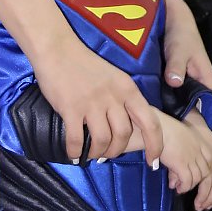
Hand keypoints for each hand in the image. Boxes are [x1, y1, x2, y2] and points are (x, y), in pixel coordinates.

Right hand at [35, 35, 163, 162]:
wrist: (57, 48)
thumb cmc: (84, 64)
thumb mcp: (114, 78)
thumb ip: (122, 99)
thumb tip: (125, 128)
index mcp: (128, 89)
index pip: (150, 122)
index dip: (154, 145)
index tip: (152, 161)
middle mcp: (113, 97)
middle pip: (123, 135)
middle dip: (116, 150)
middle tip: (107, 154)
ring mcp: (92, 103)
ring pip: (102, 140)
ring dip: (98, 153)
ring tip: (92, 154)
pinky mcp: (71, 108)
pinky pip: (76, 140)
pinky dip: (75, 152)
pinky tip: (73, 154)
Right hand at [160, 112, 211, 207]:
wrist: (159, 128)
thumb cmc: (172, 136)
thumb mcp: (190, 146)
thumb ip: (193, 162)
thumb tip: (183, 182)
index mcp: (211, 151)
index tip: (210, 202)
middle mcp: (206, 156)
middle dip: (208, 198)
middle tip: (200, 207)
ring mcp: (195, 160)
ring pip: (200, 184)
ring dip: (193, 193)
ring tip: (183, 192)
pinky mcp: (184, 164)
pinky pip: (188, 183)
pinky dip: (184, 188)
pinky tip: (177, 188)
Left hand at [164, 0, 211, 144]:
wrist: (174, 19)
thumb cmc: (180, 34)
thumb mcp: (178, 48)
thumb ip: (176, 65)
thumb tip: (174, 82)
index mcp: (208, 81)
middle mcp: (203, 85)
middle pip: (209, 115)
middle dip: (208, 136)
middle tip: (204, 159)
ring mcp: (193, 84)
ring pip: (197, 111)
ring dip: (196, 129)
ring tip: (191, 151)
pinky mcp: (182, 81)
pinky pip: (186, 104)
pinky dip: (184, 117)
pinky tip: (176, 130)